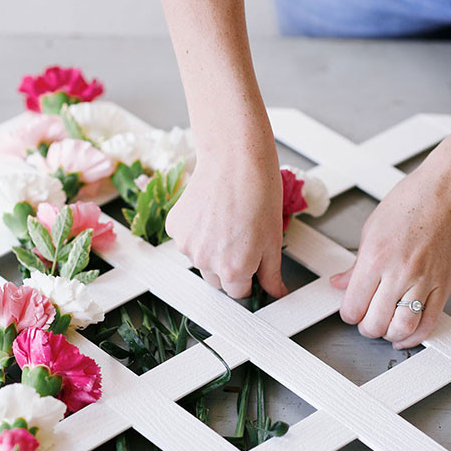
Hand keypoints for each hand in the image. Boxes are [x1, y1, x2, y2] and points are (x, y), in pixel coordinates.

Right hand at [166, 132, 286, 298]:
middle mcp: (206, 262)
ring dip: (211, 251)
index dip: (248, 279)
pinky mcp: (174, 228)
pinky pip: (187, 241)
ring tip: (226, 221)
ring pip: (200, 261)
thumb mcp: (273, 238)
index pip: (238, 293)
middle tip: (242, 239)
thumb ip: (271, 272)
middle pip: (217, 281)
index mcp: (234, 270)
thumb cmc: (259, 192)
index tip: (253, 265)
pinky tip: (210, 213)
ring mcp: (187, 245)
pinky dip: (197, 233)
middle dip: (229, 268)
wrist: (234, 158)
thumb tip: (276, 291)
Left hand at [330, 157, 450, 349]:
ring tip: (385, 326)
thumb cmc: (412, 201)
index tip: (350, 310)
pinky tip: (406, 334)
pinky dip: (415, 335)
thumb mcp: (371, 229)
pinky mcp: (444, 285)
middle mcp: (399, 273)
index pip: (353, 307)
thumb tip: (341, 284)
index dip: (348, 314)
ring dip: (388, 334)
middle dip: (366, 327)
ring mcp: (424, 281)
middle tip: (366, 318)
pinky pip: (429, 322)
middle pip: (374, 323)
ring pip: (401, 328)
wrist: (448, 191)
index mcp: (375, 259)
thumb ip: (355, 264)